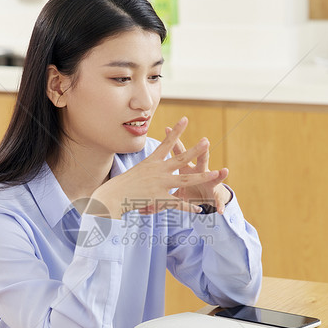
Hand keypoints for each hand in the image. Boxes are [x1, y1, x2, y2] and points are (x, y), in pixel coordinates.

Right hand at [90, 117, 227, 217]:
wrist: (113, 196)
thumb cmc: (121, 185)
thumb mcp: (136, 172)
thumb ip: (148, 170)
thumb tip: (152, 168)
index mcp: (152, 162)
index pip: (166, 144)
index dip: (176, 131)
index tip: (185, 119)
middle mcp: (158, 171)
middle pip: (180, 159)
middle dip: (195, 150)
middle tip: (207, 141)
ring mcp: (159, 184)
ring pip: (185, 180)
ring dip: (201, 177)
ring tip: (215, 174)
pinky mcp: (159, 198)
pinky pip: (177, 203)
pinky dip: (188, 206)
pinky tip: (200, 208)